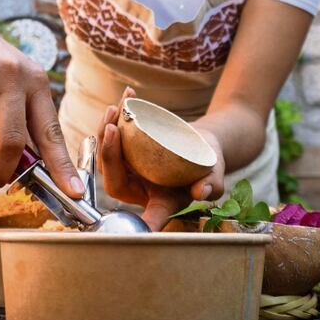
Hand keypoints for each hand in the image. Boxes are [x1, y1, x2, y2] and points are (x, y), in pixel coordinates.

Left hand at [97, 89, 225, 230]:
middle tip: (113, 128)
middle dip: (108, 152)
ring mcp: (128, 166)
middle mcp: (137, 186)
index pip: (145, 215)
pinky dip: (120, 112)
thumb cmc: (207, 166)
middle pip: (113, 175)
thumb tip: (203, 191)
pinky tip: (128, 94)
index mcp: (157, 201)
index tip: (133, 224)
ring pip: (108, 151)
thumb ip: (211, 186)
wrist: (202, 145)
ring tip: (116, 108)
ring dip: (107, 129)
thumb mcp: (213, 176)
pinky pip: (115, 131)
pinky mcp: (126, 146)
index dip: (140, 219)